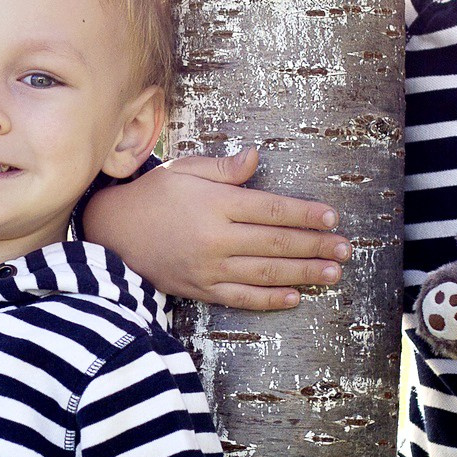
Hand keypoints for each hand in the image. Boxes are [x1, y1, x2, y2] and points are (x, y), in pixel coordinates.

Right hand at [81, 149, 348, 309]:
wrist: (111, 233)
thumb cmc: (150, 196)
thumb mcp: (184, 171)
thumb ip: (224, 169)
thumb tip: (256, 158)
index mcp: (215, 204)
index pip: (271, 209)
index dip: (304, 214)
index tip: (332, 218)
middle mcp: (215, 238)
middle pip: (276, 243)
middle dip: (315, 246)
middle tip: (345, 249)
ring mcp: (209, 268)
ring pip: (265, 272)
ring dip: (303, 273)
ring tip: (332, 274)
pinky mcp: (200, 289)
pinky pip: (242, 297)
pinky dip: (270, 298)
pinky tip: (295, 297)